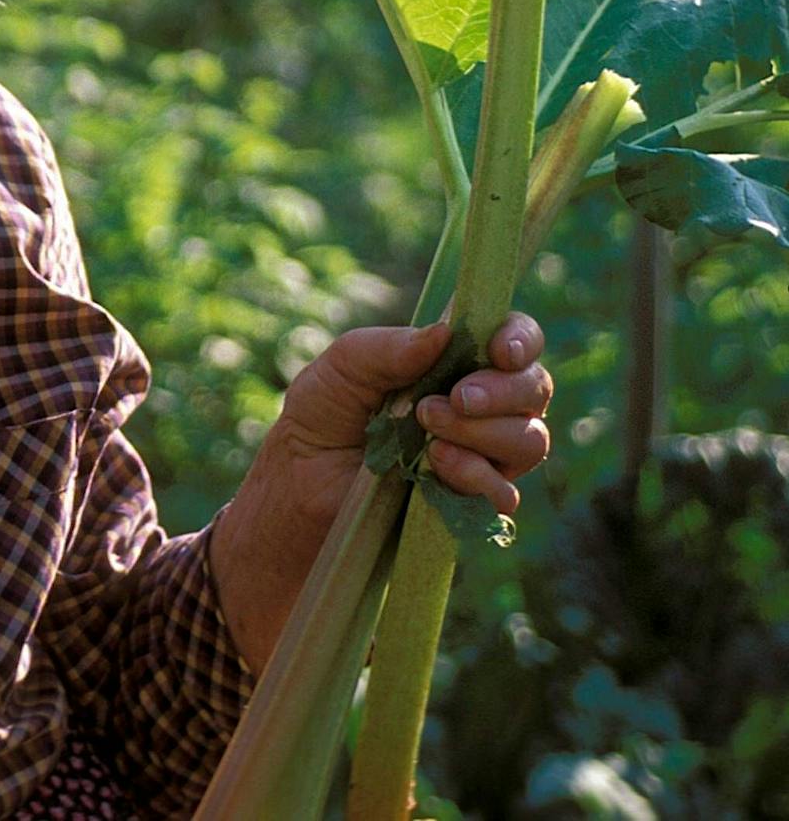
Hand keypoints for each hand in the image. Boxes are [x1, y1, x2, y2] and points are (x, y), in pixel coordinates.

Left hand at [210, 312, 553, 671]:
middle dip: (501, 390)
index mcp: (451, 363)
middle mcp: (479, 407)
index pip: (513, 340)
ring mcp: (482, 456)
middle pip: (535, 389)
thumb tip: (444, 332)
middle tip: (451, 399)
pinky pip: (505, 490)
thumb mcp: (340, 370)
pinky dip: (477, 475)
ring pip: (529, 438)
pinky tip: (436, 468)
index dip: (519, 339)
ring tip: (428, 431)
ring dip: (484, 432)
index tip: (499, 350)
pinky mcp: (473, 502)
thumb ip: (386, 348)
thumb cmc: (318, 422)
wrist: (299, 494)